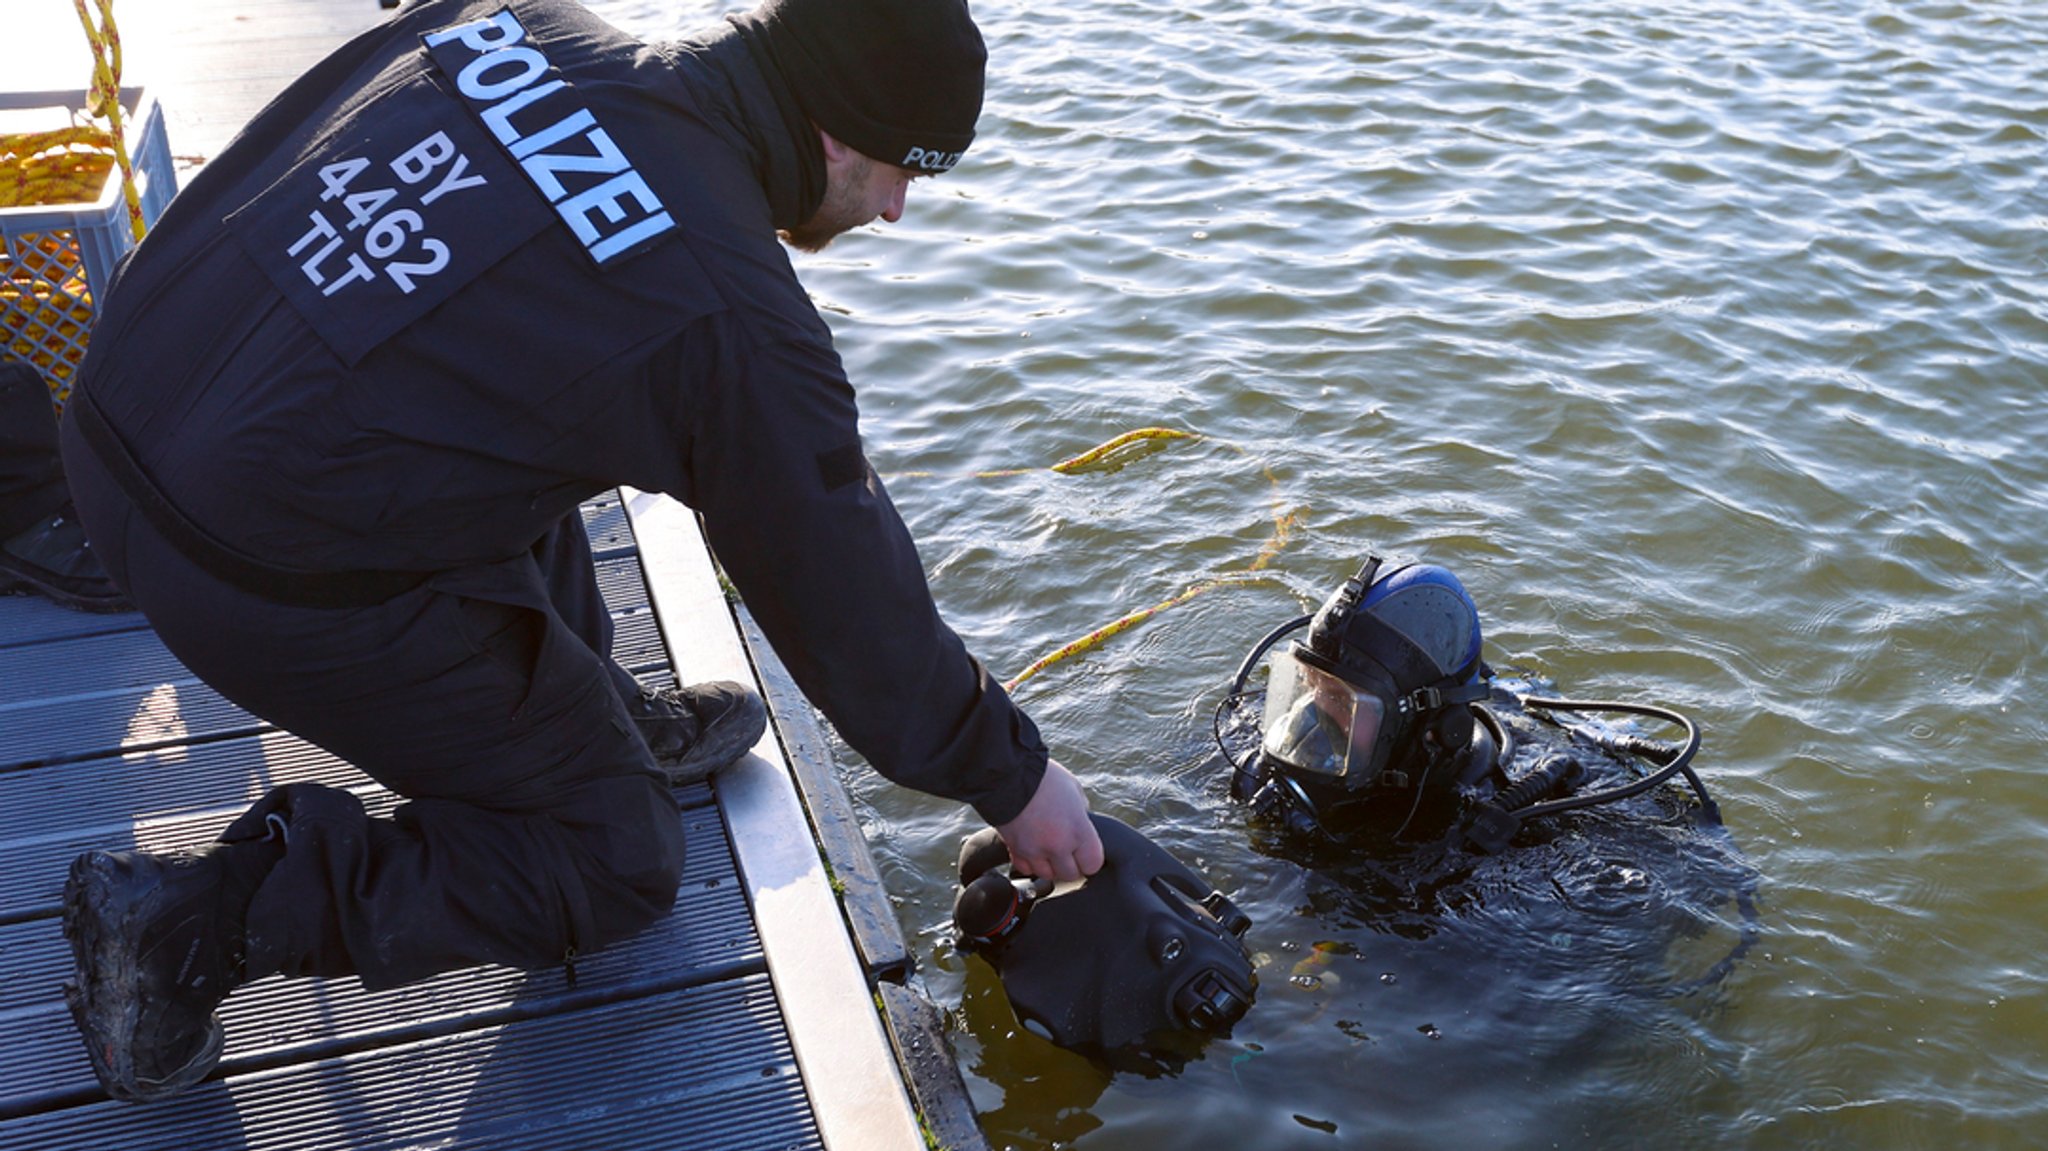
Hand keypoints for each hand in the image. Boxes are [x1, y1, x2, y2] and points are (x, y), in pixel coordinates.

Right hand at [995, 758, 1104, 882]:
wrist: (1009, 774)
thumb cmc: (1043, 777)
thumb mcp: (1074, 789)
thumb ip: (1081, 811)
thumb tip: (1082, 822)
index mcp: (1078, 830)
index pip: (1093, 864)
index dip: (1090, 860)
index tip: (1086, 853)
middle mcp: (1057, 845)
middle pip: (1070, 875)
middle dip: (1071, 865)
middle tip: (1068, 851)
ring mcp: (1034, 850)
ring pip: (1048, 875)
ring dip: (1050, 866)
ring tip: (1049, 850)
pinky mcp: (1015, 850)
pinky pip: (1026, 869)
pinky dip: (1030, 863)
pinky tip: (1033, 849)